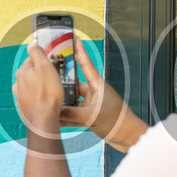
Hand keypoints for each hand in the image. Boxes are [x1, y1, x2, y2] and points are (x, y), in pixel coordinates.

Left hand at [13, 43, 65, 137]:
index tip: (53, 64)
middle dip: (43, 74)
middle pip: (32, 73)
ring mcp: (20, 96)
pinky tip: (47, 102)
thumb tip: (31, 44)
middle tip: (55, 78)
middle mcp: (18, 83)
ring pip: (32, 86)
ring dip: (41, 87)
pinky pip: (33, 99)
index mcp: (22, 71)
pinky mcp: (24, 107)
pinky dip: (39, 98)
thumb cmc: (47, 94)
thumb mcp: (45, 67)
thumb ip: (37, 53)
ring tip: (53, 92)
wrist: (44, 120)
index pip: (33, 59)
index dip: (45, 60)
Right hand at [14, 42, 141, 148]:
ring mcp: (92, 105)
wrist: (130, 138)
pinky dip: (65, 117)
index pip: (85, 63)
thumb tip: (53, 111)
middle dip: (61, 83)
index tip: (73, 38)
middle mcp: (94, 92)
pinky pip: (74, 114)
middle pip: (73, 84)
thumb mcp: (91, 116)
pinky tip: (55, 120)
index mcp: (98, 85)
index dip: (79, 50)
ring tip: (47, 102)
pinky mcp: (91, 117)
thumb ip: (71, 114)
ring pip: (72, 101)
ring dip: (62, 104)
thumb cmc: (118, 122)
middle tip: (47, 78)